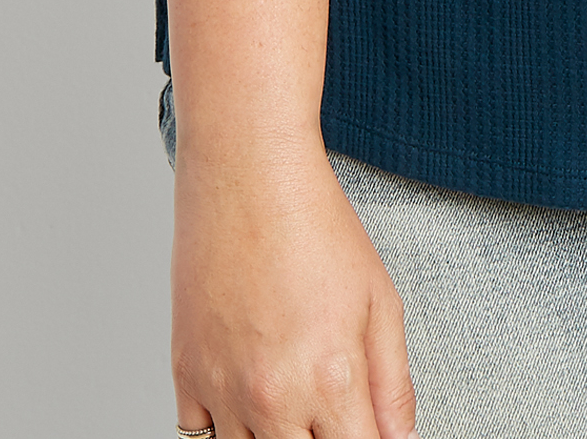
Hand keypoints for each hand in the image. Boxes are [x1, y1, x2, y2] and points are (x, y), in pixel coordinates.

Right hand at [172, 135, 415, 438]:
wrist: (249, 175)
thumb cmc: (318, 227)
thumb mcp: (379, 299)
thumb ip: (392, 382)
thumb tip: (401, 438)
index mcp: (330, 380)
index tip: (364, 429)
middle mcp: (272, 396)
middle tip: (327, 414)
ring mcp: (222, 388)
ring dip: (273, 438)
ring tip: (291, 401)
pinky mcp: (185, 373)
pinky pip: (198, 436)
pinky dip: (223, 429)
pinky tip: (246, 399)